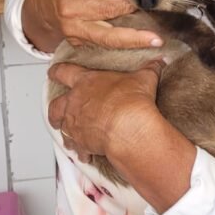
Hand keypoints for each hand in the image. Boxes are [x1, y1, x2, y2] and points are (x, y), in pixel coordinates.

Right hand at [23, 0, 162, 52]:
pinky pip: (106, 46)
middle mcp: (75, 26)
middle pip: (110, 35)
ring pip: (109, 45)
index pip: (107, 7)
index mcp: (72, 5)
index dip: (128, 5)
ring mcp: (78, 40)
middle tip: (157, 39)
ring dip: (133, 44)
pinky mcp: (82, 46)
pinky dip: (124, 45)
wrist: (44, 8)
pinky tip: (142, 43)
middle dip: (135, 38)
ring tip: (156, 42)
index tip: (146, 4)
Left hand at [47, 60, 163, 160]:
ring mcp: (75, 124)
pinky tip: (85, 154)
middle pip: (55, 105)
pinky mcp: (80, 142)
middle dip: (55, 108)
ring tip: (68, 133)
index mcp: (85, 82)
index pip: (64, 72)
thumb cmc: (132, 101)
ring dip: (63, 130)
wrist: (128, 128)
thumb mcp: (144, 79)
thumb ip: (150, 68)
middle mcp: (75, 102)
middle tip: (56, 111)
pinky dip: (79, 150)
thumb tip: (160, 60)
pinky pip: (75, 147)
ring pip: (61, 127)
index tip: (53, 71)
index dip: (58, 71)